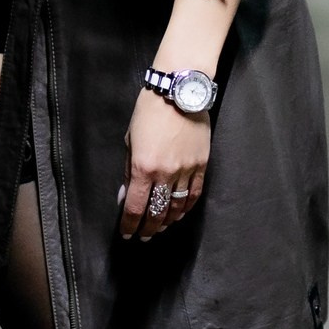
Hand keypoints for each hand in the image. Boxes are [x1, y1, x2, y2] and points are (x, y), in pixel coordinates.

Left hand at [120, 90, 209, 240]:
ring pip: (177, 207)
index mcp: (144, 167)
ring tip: (160, 227)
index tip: (127, 233)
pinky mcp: (201, 165)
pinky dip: (186, 208)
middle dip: (148, 228)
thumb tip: (126, 196)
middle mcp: (165, 173)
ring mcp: (186, 170)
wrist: (179, 92)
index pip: (136, 208)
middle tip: (144, 236)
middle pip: (157, 212)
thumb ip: (129, 171)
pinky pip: (194, 194)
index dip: (130, 224)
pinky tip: (179, 213)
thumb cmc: (149, 112)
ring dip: (167, 221)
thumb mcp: (130, 141)